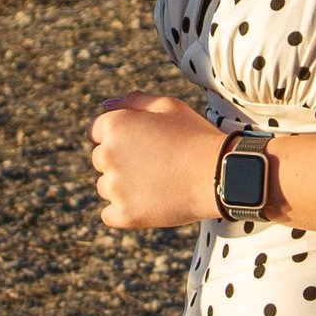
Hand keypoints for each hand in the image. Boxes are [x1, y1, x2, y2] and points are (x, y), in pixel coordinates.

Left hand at [89, 93, 224, 229]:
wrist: (219, 174)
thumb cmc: (195, 136)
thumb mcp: (168, 106)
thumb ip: (134, 101)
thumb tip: (106, 105)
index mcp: (114, 125)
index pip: (96, 132)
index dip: (120, 137)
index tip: (141, 146)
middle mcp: (107, 155)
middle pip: (101, 160)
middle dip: (121, 161)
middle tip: (156, 164)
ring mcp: (114, 187)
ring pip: (106, 188)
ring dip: (123, 187)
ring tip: (157, 183)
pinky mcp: (123, 214)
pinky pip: (109, 214)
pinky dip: (126, 211)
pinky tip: (149, 203)